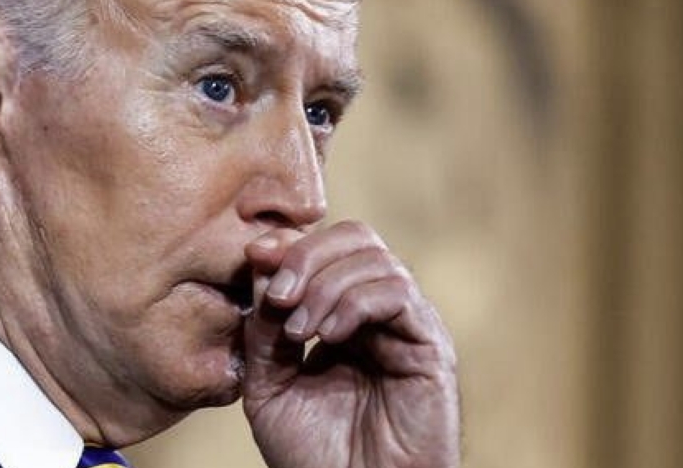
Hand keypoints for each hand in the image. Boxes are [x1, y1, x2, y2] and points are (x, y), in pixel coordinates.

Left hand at [241, 221, 459, 467]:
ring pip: (375, 258)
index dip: (288, 243)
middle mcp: (378, 314)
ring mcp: (407, 326)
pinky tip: (326, 336)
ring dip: (325, 283)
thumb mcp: (268, 384)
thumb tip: (259, 263)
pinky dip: (354, 302)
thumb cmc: (314, 456)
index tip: (252, 257)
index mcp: (340, 316)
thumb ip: (263, 328)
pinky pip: (398, 293)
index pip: (324, 249)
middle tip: (277, 295)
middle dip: (306, 254)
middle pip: (354, 237)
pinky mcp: (430, 346)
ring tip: (299, 329)